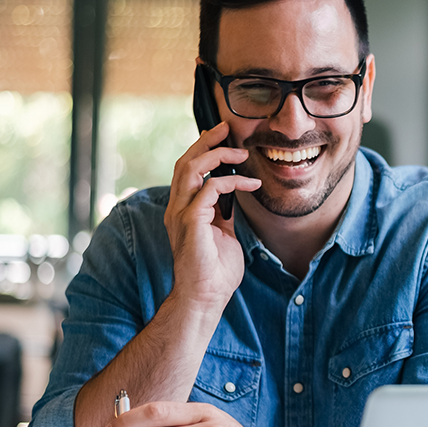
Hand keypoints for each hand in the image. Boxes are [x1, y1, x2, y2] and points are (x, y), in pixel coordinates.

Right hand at [166, 122, 260, 307]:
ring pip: (190, 168)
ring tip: (239, 152)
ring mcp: (180, 214)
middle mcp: (176, 208)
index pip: (187, 170)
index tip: (222, 138)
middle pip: (184, 162)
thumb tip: (233, 196)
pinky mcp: (191, 221)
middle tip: (226, 128)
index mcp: (182, 210)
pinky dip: (231, 182)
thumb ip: (222, 213)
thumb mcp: (222, 234)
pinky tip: (250, 185)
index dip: (202, 150)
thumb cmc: (215, 271)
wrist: (206, 297)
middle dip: (205, 141)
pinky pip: (209, 189)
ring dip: (216, 155)